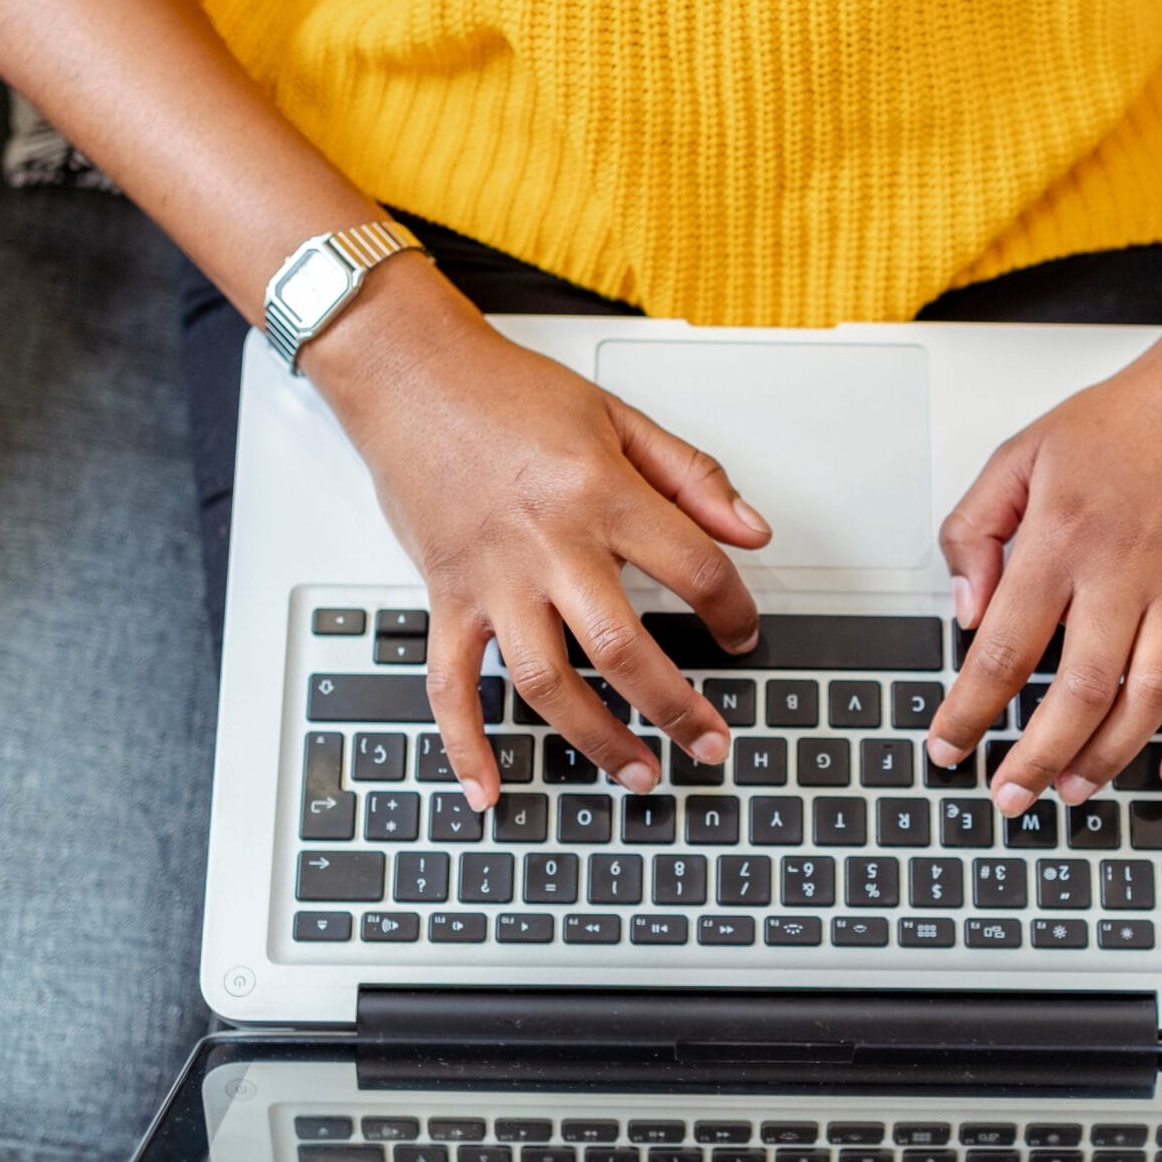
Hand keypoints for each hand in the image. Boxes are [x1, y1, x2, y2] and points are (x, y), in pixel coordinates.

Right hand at [305, 263, 770, 805]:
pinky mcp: (445, 597)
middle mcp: (547, 544)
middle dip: (677, 707)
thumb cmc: (506, 391)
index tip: (745, 634)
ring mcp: (491, 579)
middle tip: (711, 742)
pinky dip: (465, 743)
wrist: (409, 372)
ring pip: (545, 681)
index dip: (733, 610)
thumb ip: (691, 476)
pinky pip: (449, 683)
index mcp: (600, 494)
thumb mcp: (617, 416)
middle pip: (623, 647)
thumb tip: (752, 532)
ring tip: (639, 774)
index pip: (693, 569)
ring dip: (596, 739)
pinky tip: (488, 789)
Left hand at [926, 327, 1161, 813]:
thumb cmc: (1118, 425)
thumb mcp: (1018, 456)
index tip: (948, 747)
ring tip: (1073, 787)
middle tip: (1008, 795)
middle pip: (1075, 691)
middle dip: (1035, 756)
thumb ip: (974, 530)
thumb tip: (965, 610)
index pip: (1002, 647)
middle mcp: (1124, 570)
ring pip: (1149, 699)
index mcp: (1061, 538)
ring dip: (1109, 756)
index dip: (969, 710)